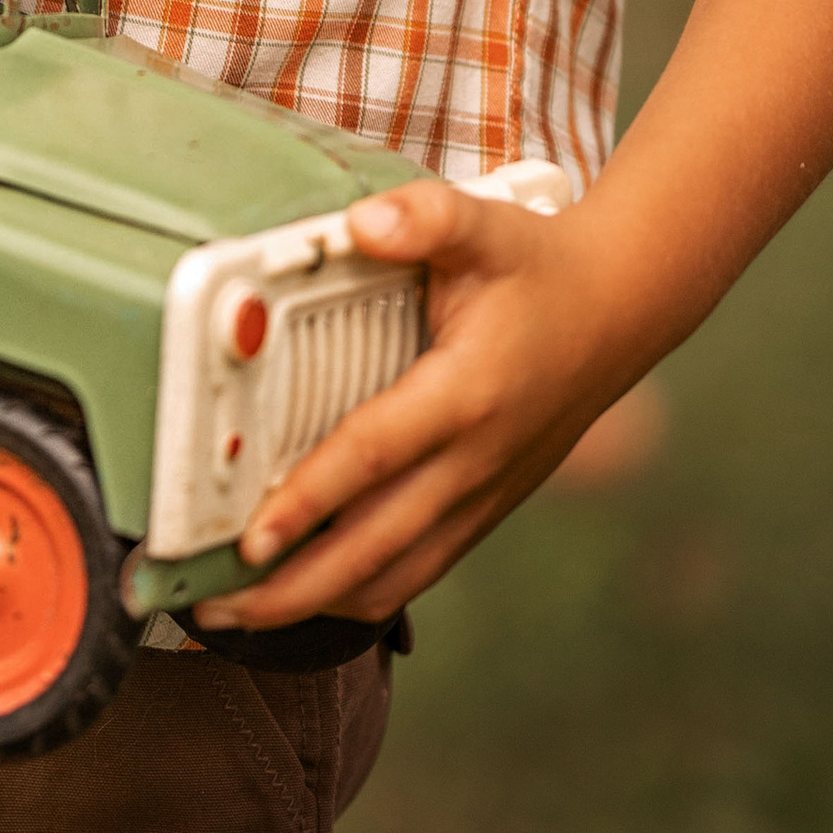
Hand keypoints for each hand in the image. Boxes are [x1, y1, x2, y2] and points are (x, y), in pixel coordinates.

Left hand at [192, 179, 648, 631]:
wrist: (619, 309)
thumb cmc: (540, 268)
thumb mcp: (484, 225)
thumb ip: (422, 218)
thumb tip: (360, 226)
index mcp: (465, 394)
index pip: (372, 458)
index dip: (307, 501)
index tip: (249, 541)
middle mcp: (474, 461)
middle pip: (373, 550)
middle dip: (290, 591)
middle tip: (212, 606)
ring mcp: (482, 495)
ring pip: (395, 579)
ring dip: (317, 607)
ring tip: (241, 614)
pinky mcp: (485, 509)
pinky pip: (418, 572)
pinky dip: (360, 595)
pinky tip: (310, 596)